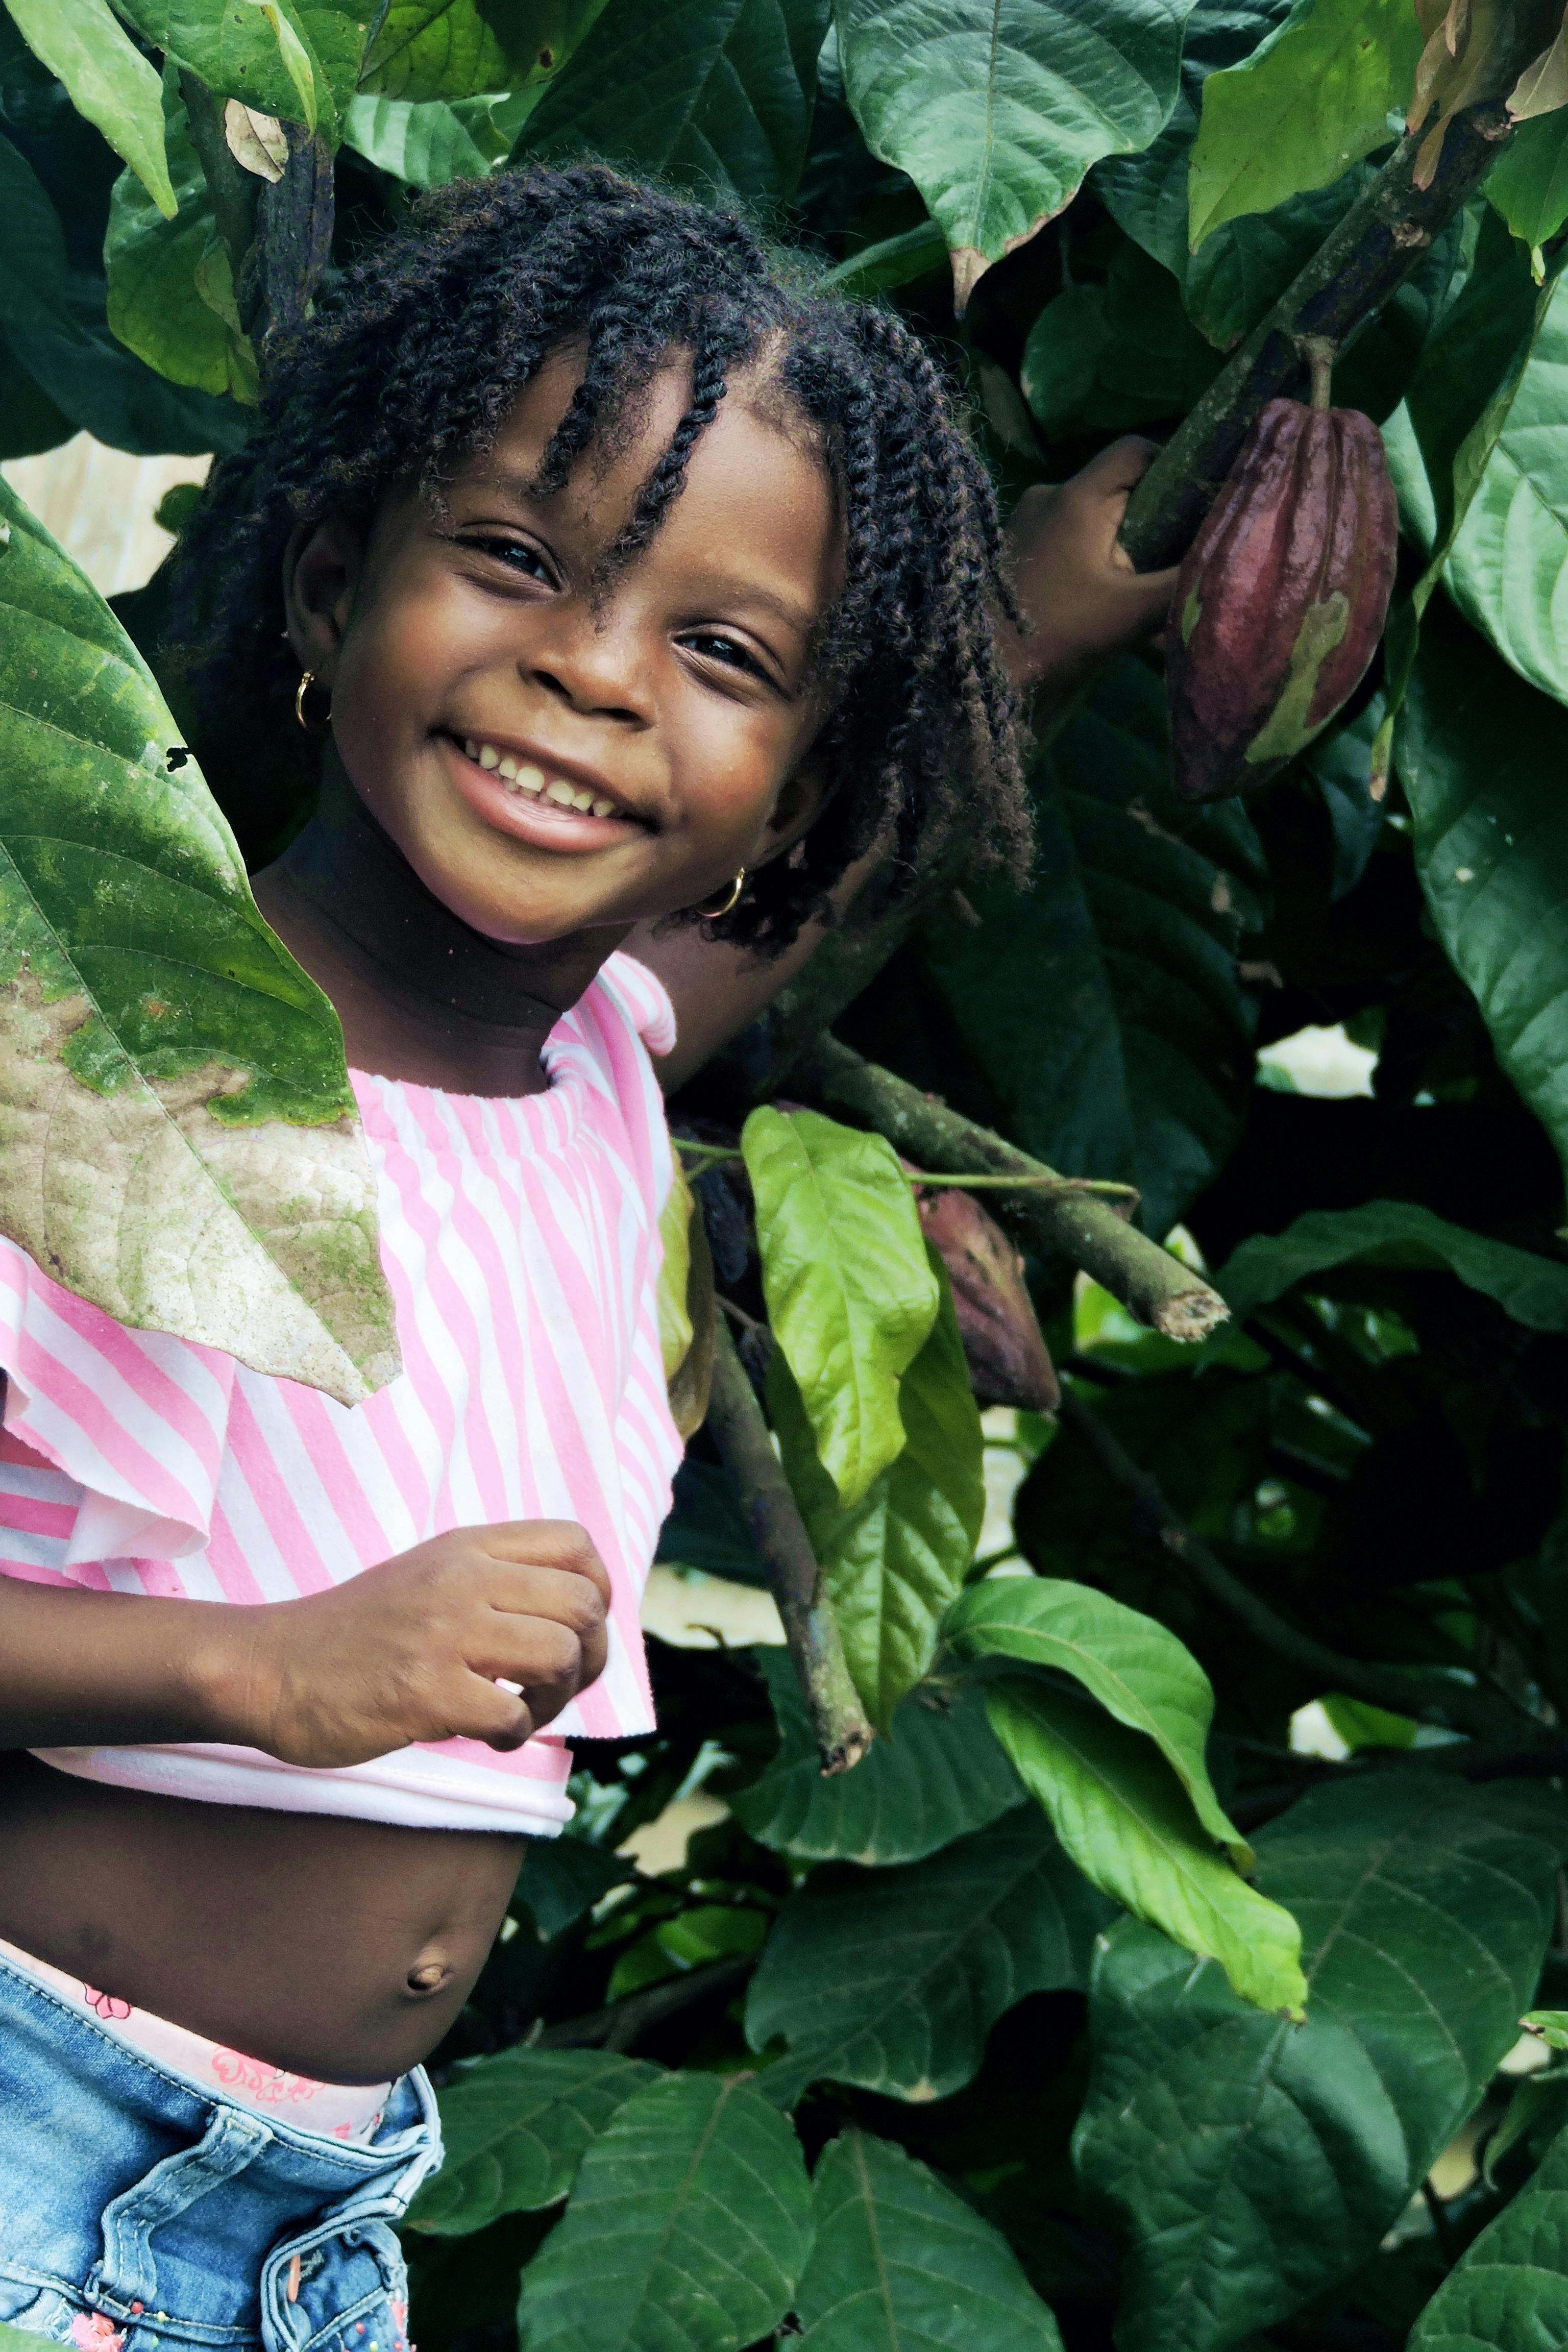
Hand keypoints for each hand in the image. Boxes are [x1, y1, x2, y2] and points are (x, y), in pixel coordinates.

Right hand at [213, 1521, 610, 1768]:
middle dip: (588, 1658)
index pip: (575, 1543)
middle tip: (552, 1687)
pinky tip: (485, 1736)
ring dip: (555, 1700)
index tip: (575, 1631)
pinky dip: (513, 1737)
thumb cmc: (356, 1635)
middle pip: (582, 1605)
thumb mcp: (429, 1577)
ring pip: (559, 1657)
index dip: (597, 1591)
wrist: (270, 1669)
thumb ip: (494, 1582)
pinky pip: (513, 1717)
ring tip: (520, 1713)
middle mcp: (462, 1580)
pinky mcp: (425, 1693)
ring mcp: (444, 1635)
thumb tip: (579, 1619)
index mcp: (466, 1548)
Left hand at [1002, 436, 1180, 696]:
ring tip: (1138, 590)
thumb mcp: (1130, 614)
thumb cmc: (1054, 636)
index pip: (1134, 450)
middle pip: (1116, 488)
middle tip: (1172, 558)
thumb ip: (1182, 583)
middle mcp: (1048, 496)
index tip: (1195, 503)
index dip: (1172, 466)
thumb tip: (1229, 564)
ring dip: (1120, 549)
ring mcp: (1025, 521)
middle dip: (1149, 521)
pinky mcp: (1014, 547)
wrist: (976, 671)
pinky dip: (1091, 562)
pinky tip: (1103, 601)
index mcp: (1077, 496)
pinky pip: (1066, 540)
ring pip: (1091, 518)